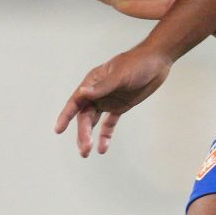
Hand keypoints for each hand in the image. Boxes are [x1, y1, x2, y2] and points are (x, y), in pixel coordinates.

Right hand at [55, 44, 172, 156]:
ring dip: (89, 136)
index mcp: (92, 82)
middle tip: (84, 150)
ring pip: (93, 121)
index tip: (58, 129)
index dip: (66, 115)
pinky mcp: (119, 106)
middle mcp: (97, 92)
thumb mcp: (120, 75)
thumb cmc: (137, 63)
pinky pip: (109, 123)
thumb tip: (81, 93)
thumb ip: (102, 87)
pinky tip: (102, 148)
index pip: (75, 101)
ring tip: (87, 153)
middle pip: (84, 116)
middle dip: (82, 133)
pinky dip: (105, 135)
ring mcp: (108, 100)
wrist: (158, 61)